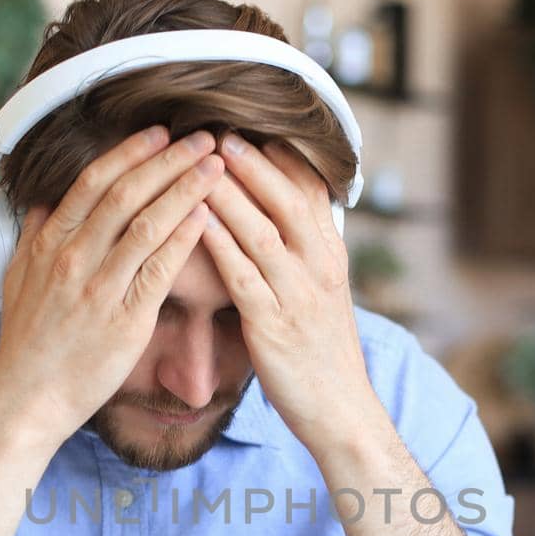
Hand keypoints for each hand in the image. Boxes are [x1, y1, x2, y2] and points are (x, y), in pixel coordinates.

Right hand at [0, 127, 223, 449]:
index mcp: (50, 244)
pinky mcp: (124, 321)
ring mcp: (99, 289)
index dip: (130, 153)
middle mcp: (73, 259)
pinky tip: (205, 217)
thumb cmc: (27, 343)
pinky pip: (159, 270)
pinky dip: (183, 239)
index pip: (93, 182)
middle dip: (168, 161)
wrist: (28, 397)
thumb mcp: (17, 280)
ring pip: (147, 225)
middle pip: (126, 194)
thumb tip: (45, 205)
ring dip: (185, 190)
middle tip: (202, 138)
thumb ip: (34, 238)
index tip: (159, 133)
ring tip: (215, 168)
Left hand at [199, 133, 382, 451]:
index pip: (309, 190)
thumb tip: (278, 217)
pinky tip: (194, 221)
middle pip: (286, 199)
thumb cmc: (322, 353)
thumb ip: (303, 253)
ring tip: (199, 162)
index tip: (251, 126)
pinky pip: (243, 275)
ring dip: (230, 193)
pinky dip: (218, 244)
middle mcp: (320, 267)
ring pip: (262, 230)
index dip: (280, 156)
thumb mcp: (322, 293)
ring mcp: (298, 295)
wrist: (340, 410)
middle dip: (252, 162)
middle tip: (218, 129)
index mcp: (331, 255)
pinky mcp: (273, 325)